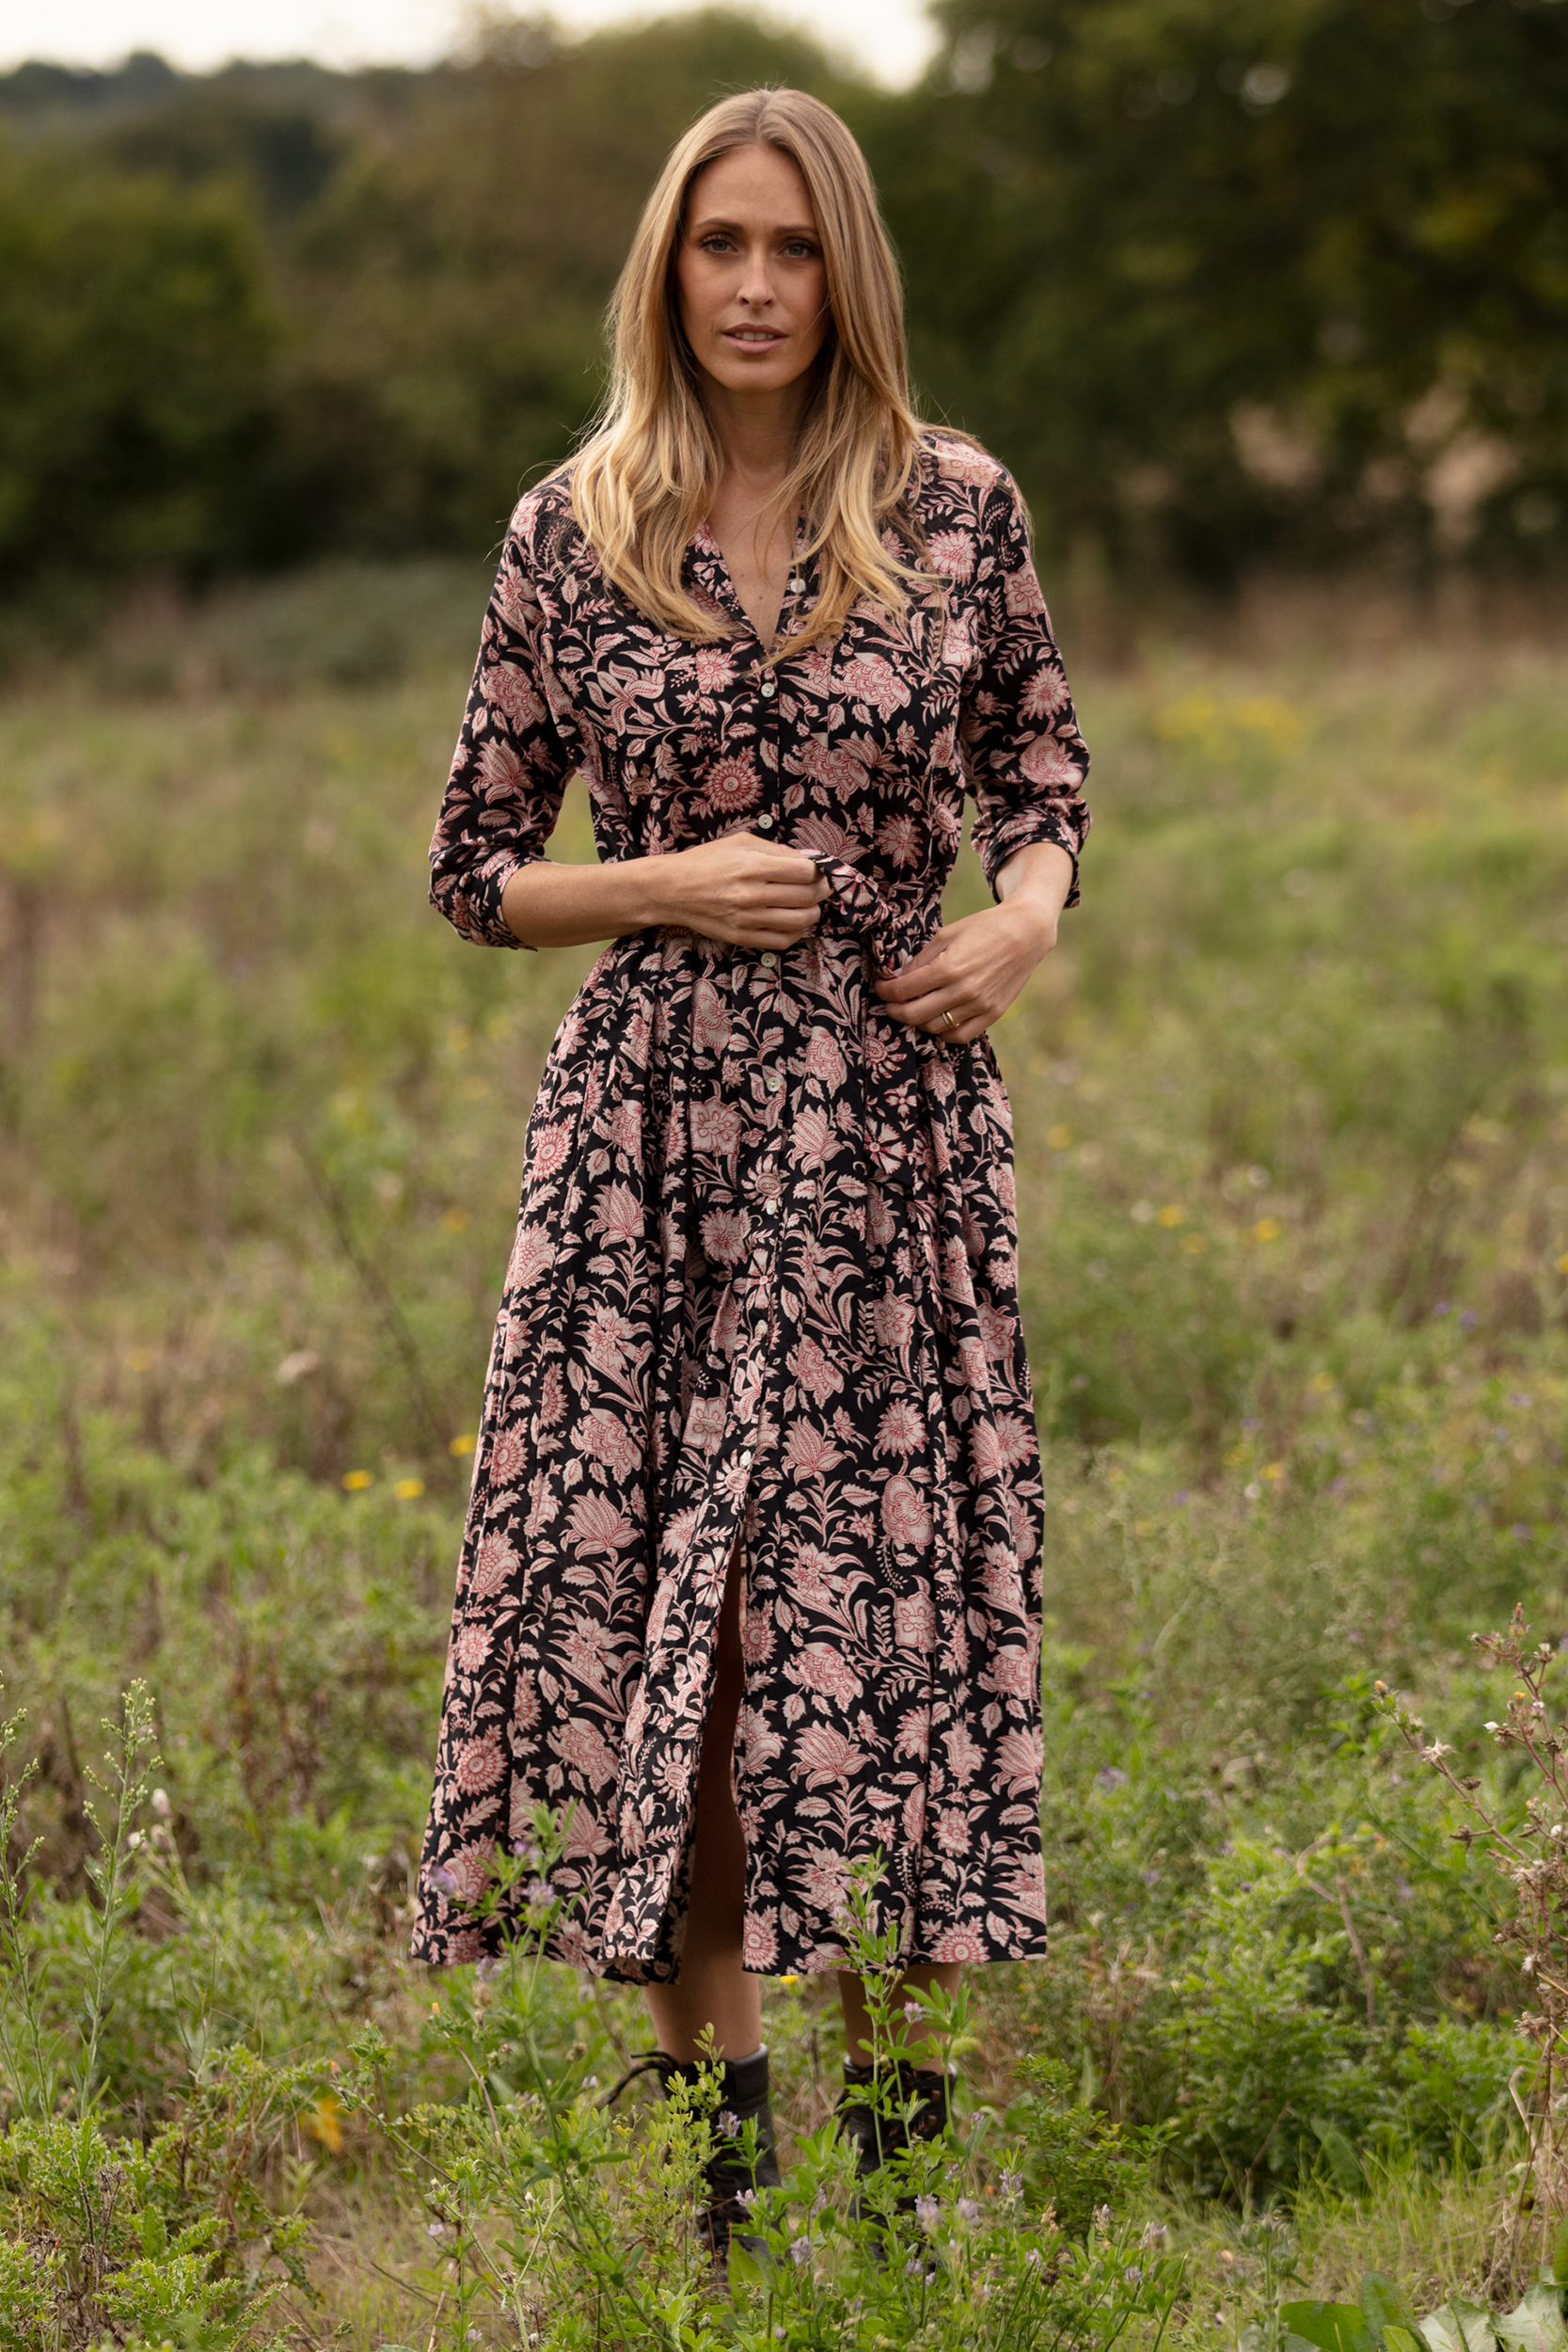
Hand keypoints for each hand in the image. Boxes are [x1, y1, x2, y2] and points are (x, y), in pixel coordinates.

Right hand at [651, 831, 829, 948]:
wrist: (673, 889)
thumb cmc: (707, 861)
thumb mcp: (740, 842)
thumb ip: (776, 850)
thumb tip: (808, 859)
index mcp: (752, 865)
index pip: (805, 872)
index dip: (817, 871)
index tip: (816, 870)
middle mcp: (751, 893)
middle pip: (807, 896)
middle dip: (821, 890)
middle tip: (820, 887)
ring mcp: (747, 918)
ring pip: (800, 920)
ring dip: (812, 912)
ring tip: (808, 905)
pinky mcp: (741, 937)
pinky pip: (782, 941)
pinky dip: (795, 932)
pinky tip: (792, 922)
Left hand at [874, 899, 1057, 1042]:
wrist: (1026, 932)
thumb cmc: (984, 927)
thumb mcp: (947, 934)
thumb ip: (921, 959)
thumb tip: (899, 977)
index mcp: (947, 968)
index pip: (904, 990)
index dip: (886, 991)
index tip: (881, 987)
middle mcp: (962, 990)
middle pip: (914, 1014)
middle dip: (895, 1011)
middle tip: (890, 1004)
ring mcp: (979, 1005)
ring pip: (935, 1027)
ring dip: (918, 1022)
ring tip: (914, 1010)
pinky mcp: (993, 1013)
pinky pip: (961, 1035)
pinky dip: (944, 1033)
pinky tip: (937, 1022)